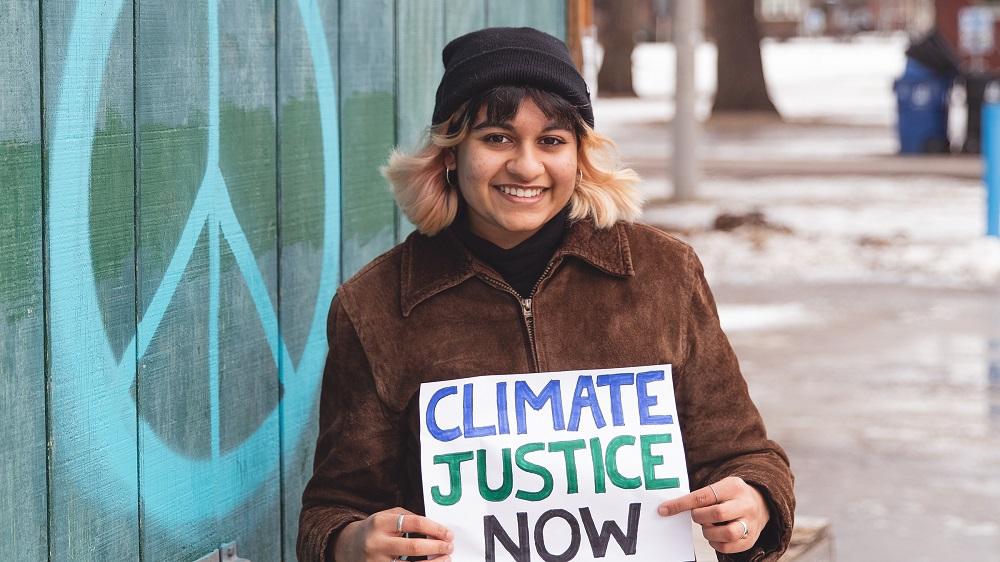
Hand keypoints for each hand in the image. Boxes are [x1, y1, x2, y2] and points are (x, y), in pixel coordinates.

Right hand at [334, 507, 453, 561]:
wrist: (348, 546)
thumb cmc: (375, 530)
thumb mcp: (387, 517)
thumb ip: (408, 518)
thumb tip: (436, 528)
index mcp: (380, 523)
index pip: (413, 523)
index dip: (435, 528)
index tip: (448, 533)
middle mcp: (376, 543)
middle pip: (413, 548)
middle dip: (436, 547)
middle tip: (449, 546)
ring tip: (446, 559)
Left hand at [657, 476, 769, 554]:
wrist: (762, 502)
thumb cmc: (733, 495)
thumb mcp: (720, 486)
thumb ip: (701, 496)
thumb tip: (671, 507)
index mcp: (733, 487)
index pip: (703, 495)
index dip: (681, 504)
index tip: (664, 509)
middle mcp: (744, 504)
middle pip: (717, 514)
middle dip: (700, 518)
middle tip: (697, 516)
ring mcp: (750, 522)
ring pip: (727, 533)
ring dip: (709, 533)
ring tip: (708, 527)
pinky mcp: (751, 539)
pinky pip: (729, 547)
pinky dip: (716, 544)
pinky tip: (715, 536)